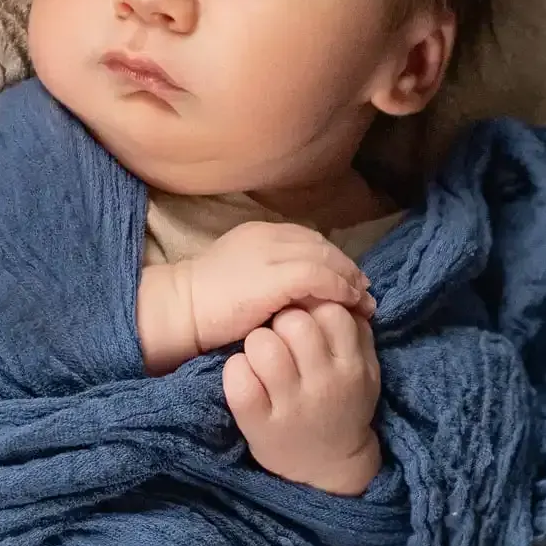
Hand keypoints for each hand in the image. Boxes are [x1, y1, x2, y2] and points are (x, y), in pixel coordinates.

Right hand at [137, 220, 375, 373]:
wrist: (180, 311)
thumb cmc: (204, 306)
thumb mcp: (243, 282)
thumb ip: (271, 279)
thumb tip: (303, 295)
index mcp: (258, 233)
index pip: (308, 240)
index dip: (333, 259)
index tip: (349, 281)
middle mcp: (268, 236)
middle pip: (321, 245)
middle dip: (346, 267)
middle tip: (365, 291)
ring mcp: (271, 253)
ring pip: (325, 258)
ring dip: (349, 280)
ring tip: (363, 302)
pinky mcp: (275, 276)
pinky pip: (320, 276)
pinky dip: (339, 288)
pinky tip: (349, 303)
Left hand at [221, 302, 382, 495]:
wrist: (328, 467)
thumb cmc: (345, 407)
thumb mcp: (366, 372)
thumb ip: (359, 334)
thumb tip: (347, 294)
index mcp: (351, 366)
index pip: (331, 311)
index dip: (313, 306)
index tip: (306, 319)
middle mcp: (323, 384)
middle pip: (294, 322)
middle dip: (281, 320)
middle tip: (280, 336)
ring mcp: (290, 405)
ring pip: (262, 344)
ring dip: (256, 342)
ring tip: (261, 356)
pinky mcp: (258, 423)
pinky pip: (237, 378)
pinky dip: (236, 369)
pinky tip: (245, 376)